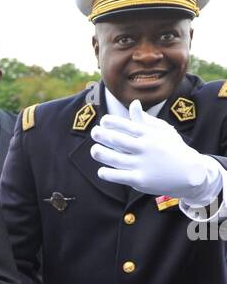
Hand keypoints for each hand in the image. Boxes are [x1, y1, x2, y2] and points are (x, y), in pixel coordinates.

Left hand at [90, 99, 220, 200]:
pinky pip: (117, 176)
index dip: (110, 122)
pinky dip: (106, 173)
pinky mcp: (139, 180)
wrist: (190, 173)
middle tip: (94, 132)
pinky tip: (102, 170)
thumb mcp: (163, 130)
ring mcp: (141, 164)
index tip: (103, 122)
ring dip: (99, 153)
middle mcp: (144, 147)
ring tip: (94, 150)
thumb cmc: (173, 148)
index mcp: (149, 134)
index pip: (125, 125)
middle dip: (101, 135)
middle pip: (115, 139)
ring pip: (113, 158)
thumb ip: (145, 119)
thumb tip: (133, 103)